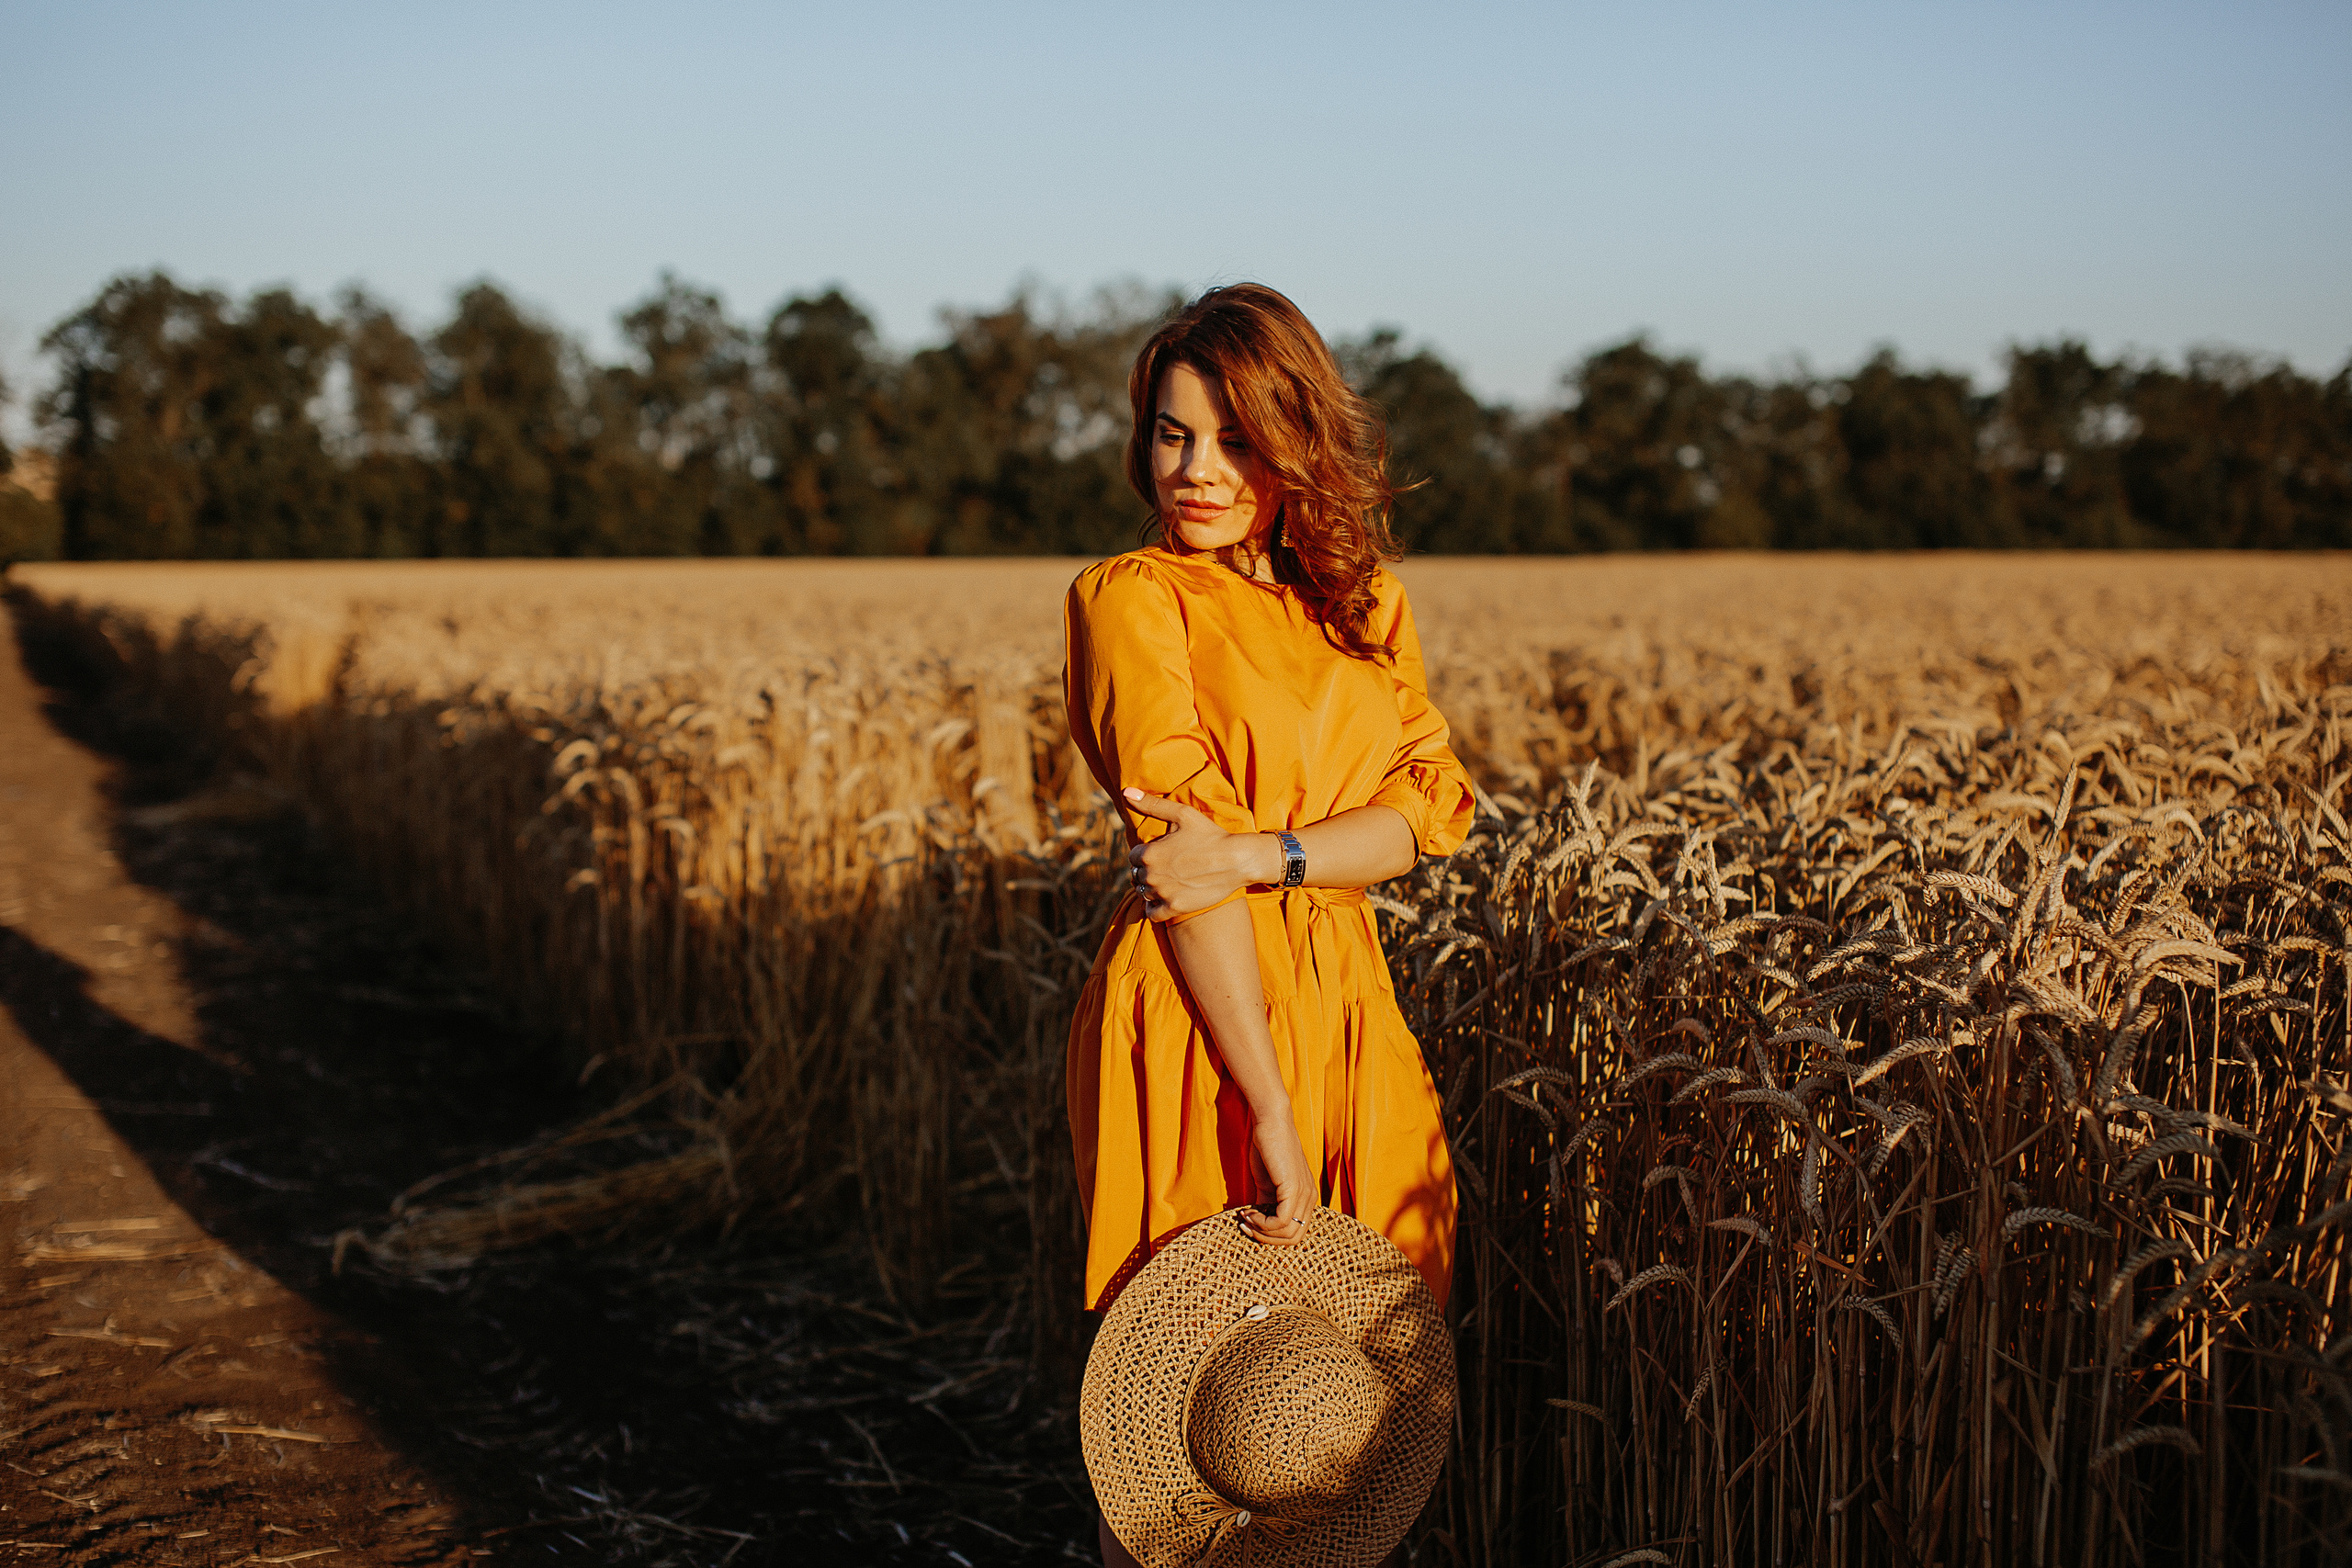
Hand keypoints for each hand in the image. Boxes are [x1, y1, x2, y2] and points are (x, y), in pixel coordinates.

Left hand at [1122, 788, 1268, 921]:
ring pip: (1143, 893)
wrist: (1236, 860)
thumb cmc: (1210, 834)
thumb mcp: (1182, 814)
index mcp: (1148, 853)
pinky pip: (1152, 913)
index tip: (1160, 852)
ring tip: (1168, 881)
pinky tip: (1166, 899)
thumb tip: (1125, 792)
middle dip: (1148, 871)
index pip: (1132, 857)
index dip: (1145, 854)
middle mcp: (1151, 875)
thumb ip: (1151, 804)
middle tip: (1167, 867)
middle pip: (1137, 875)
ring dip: (1151, 888)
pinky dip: (1154, 908)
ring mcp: (1162, 893)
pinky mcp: (1174, 908)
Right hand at [1244, 1109, 1313, 1246]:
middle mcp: (1310, 1198)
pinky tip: (1248, 1212)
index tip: (1249, 1225)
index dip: (1271, 1236)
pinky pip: (1281, 1221)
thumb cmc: (1268, 1149)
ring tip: (1245, 1218)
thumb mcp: (1267, 1183)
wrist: (1271, 1124)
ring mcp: (1304, 1194)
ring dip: (1261, 1231)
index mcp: (1306, 1198)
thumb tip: (1256, 1224)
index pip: (1295, 1233)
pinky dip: (1262, 1222)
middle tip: (1246, 1225)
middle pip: (1293, 1239)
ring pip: (1288, 1233)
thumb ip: (1266, 1203)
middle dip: (1266, 1239)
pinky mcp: (1294, 1189)